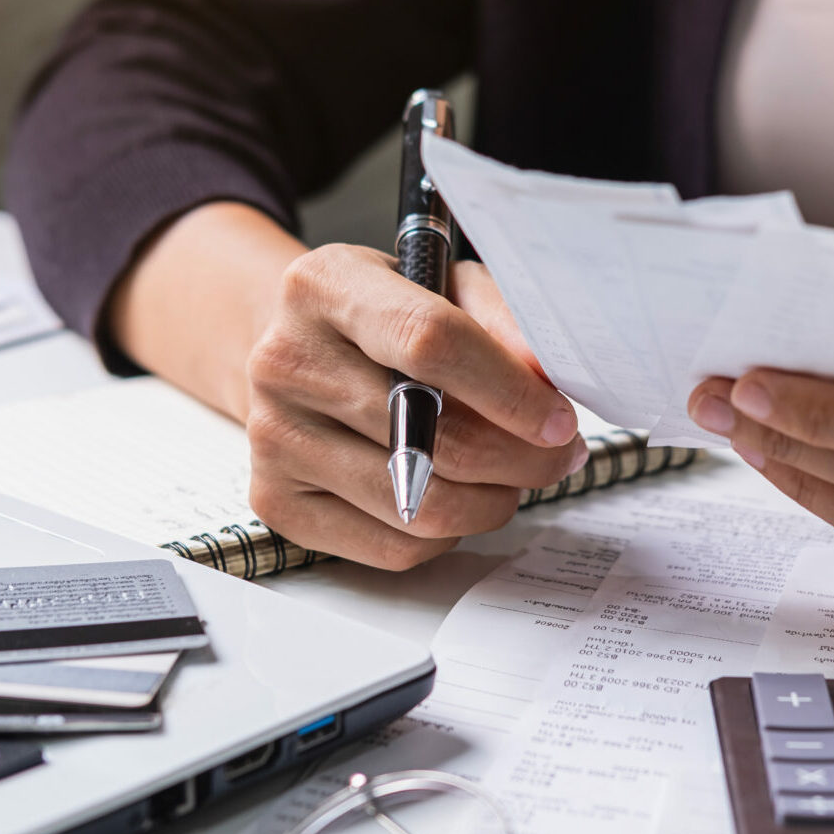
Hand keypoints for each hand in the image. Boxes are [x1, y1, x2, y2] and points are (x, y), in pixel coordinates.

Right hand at [244, 244, 585, 569]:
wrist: (297, 349)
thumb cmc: (384, 318)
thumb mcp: (445, 286)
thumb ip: (500, 321)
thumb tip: (544, 383)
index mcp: (325, 287)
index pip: (429, 343)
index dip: (508, 391)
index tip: (558, 420)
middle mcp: (286, 361)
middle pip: (433, 438)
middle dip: (520, 458)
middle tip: (557, 454)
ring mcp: (274, 438)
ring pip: (420, 506)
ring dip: (492, 501)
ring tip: (510, 475)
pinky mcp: (278, 501)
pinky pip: (394, 546)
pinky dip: (447, 533)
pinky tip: (455, 496)